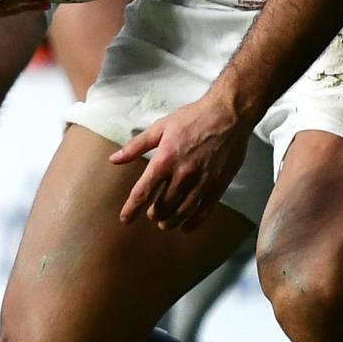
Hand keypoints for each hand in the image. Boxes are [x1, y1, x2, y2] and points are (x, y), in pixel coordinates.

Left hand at [113, 90, 251, 230]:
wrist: (228, 114)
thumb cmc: (192, 118)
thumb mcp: (161, 127)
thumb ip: (136, 146)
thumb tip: (114, 159)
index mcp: (164, 160)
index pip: (143, 192)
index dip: (132, 209)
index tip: (125, 219)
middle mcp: (181, 175)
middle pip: (163, 206)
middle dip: (154, 214)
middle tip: (152, 215)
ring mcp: (201, 182)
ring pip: (182, 212)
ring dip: (171, 221)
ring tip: (165, 223)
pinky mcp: (218, 185)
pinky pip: (203, 211)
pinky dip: (193, 223)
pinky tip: (186, 227)